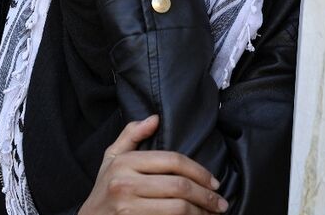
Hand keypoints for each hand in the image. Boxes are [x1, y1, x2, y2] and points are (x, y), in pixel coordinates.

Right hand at [78, 115, 228, 214]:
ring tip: (211, 214)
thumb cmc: (104, 188)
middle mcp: (125, 184)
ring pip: (179, 209)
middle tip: (219, 203)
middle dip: (206, 196)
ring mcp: (129, 207)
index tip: (213, 182)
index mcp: (124, 163)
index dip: (199, 171)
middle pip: (179, 186)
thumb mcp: (111, 157)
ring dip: (202, 213)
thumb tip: (154, 118)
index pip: (171, 160)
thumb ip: (131, 135)